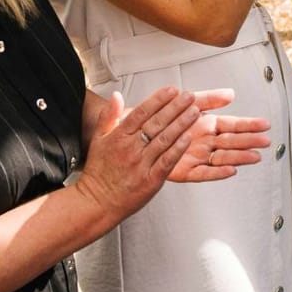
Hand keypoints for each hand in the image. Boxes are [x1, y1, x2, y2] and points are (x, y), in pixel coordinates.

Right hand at [73, 87, 199, 218]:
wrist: (97, 201)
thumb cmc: (99, 172)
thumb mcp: (98, 140)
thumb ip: (109, 116)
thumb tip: (116, 95)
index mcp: (118, 136)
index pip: (141, 112)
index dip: (158, 99)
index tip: (171, 90)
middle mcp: (130, 148)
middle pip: (156, 123)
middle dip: (175, 107)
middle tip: (189, 96)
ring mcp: (141, 164)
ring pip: (164, 139)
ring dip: (181, 124)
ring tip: (195, 112)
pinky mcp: (150, 179)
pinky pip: (167, 161)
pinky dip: (178, 149)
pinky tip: (188, 138)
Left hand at [167, 88, 269, 182]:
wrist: (135, 133)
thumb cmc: (157, 118)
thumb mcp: (186, 102)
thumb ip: (207, 99)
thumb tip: (230, 93)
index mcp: (206, 125)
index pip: (233, 124)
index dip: (249, 124)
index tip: (263, 124)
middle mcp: (204, 141)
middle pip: (232, 141)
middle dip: (249, 141)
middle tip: (265, 141)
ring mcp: (197, 156)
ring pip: (222, 157)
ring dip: (239, 157)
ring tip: (255, 156)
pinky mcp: (185, 171)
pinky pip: (204, 172)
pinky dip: (217, 172)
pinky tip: (230, 170)